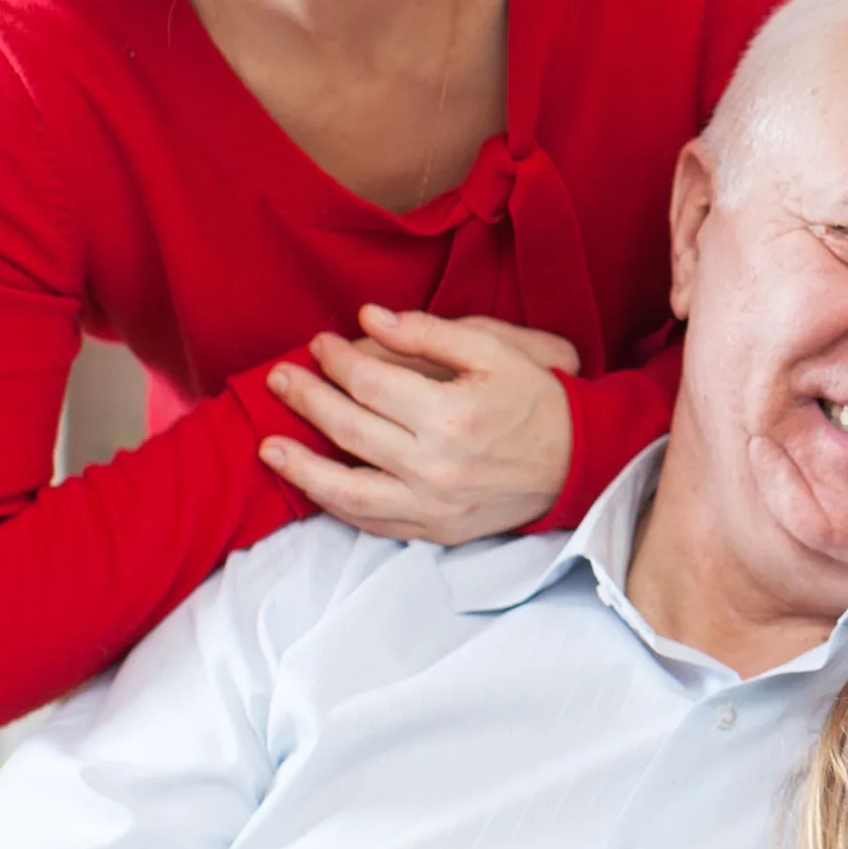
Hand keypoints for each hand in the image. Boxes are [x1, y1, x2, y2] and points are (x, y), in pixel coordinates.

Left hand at [261, 307, 579, 543]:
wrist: (580, 463)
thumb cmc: (537, 400)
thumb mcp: (496, 351)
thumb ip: (428, 333)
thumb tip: (367, 318)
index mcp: (452, 414)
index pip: (370, 382)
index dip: (336, 360)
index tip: (321, 344)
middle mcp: (437, 466)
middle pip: (349, 430)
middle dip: (307, 400)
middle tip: (280, 379)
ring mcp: (433, 505)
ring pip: (346, 490)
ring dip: (301, 468)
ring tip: (267, 449)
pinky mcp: (435, 530)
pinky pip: (371, 522)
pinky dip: (334, 504)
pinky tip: (311, 484)